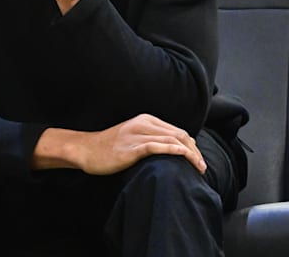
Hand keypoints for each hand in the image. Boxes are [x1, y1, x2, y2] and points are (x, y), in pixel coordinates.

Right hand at [36, 113, 204, 175]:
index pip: (177, 131)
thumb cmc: (108, 147)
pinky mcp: (132, 147)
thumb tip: (170, 149)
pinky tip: (184, 157)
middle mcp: (144, 124)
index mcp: (146, 120)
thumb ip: (149, 138)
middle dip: (195, 151)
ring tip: (199, 168)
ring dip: (190, 154)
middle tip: (202, 167)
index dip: (192, 145)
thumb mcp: (132, 136)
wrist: (86, 150)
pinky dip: (174, 151)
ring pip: (173, 141)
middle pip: (179, 135)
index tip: (198, 159)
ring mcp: (138, 135)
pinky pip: (158, 147)